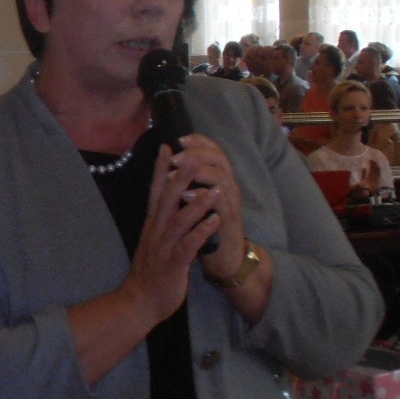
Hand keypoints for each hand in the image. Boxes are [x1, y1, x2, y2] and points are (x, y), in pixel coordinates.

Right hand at [117, 144, 223, 325]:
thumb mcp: (154, 241)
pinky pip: (188, 246)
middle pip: (166, 199)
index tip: (166, 146)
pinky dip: (201, 232)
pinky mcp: (173, 265)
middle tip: (192, 158)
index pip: (155, 192)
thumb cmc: (150, 271)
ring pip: (179, 220)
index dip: (160, 169)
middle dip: (180, 178)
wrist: (139, 303)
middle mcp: (155, 232)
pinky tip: (215, 221)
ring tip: (215, 189)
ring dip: (197, 204)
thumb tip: (170, 200)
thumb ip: (162, 221)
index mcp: (152, 225)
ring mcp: (163, 248)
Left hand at [173, 134, 248, 281]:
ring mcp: (230, 204)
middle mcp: (227, 188)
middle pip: (219, 159)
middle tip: (175, 156)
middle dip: (196, 153)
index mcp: (218, 181)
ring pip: (221, 178)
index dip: (199, 142)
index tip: (179, 138)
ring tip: (176, 170)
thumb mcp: (193, 203)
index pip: (214, 151)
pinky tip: (187, 195)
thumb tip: (169, 159)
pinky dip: (203, 198)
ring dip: (198, 172)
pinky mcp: (229, 223)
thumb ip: (186, 182)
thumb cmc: (206, 230)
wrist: (224, 260)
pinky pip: (220, 205)